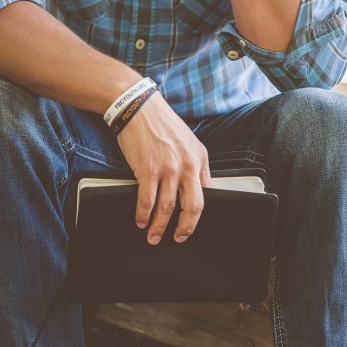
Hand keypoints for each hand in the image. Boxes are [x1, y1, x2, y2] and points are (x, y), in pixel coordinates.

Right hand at [116, 92, 213, 243]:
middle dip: (185, 227)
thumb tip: (200, 187)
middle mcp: (188, 166)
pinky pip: (147, 200)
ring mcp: (168, 169)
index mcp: (200, 159)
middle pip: (192, 206)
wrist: (138, 108)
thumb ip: (195, 165)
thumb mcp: (189, 142)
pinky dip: (143, 215)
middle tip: (179, 238)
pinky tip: (140, 221)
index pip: (207, 193)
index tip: (193, 224)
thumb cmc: (162, 124)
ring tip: (153, 236)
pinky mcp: (147, 170)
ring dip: (159, 226)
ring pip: (167, 208)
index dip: (200, 213)